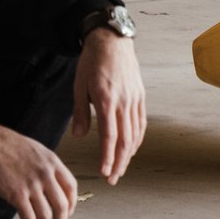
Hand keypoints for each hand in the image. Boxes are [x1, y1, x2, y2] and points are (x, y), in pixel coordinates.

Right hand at [0, 122, 78, 218]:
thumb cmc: (9, 144)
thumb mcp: (36, 150)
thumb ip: (46, 166)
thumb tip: (51, 184)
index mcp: (52, 162)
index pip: (71, 187)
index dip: (72, 203)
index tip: (68, 212)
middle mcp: (45, 174)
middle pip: (61, 206)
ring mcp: (32, 185)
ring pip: (46, 215)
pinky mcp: (17, 195)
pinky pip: (28, 218)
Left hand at [69, 27, 147, 183]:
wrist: (112, 39)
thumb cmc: (92, 61)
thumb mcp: (79, 84)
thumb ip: (80, 112)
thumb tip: (79, 136)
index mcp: (106, 99)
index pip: (109, 136)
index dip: (107, 157)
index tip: (104, 172)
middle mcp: (124, 102)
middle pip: (125, 140)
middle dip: (119, 163)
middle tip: (112, 179)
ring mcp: (134, 99)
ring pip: (135, 134)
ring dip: (128, 155)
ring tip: (120, 169)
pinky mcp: (140, 96)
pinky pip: (141, 123)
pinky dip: (137, 139)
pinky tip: (131, 149)